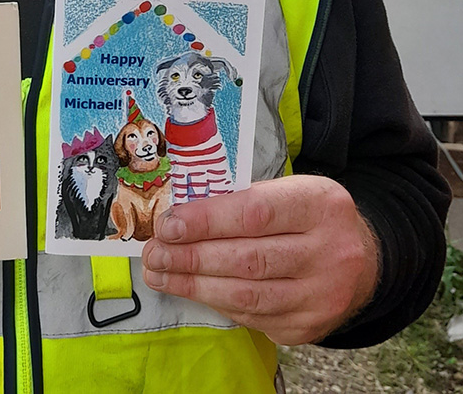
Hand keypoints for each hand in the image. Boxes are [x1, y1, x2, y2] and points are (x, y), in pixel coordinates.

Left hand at [141, 175, 379, 344]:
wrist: (362, 259)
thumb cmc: (308, 215)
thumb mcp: (288, 190)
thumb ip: (242, 199)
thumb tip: (180, 218)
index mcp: (320, 205)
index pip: (254, 213)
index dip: (206, 221)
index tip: (169, 225)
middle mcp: (330, 253)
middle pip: (248, 260)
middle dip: (191, 258)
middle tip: (154, 253)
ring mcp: (323, 296)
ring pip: (248, 296)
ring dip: (195, 286)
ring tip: (161, 274)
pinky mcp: (310, 327)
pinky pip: (254, 318)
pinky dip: (218, 303)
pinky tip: (194, 290)